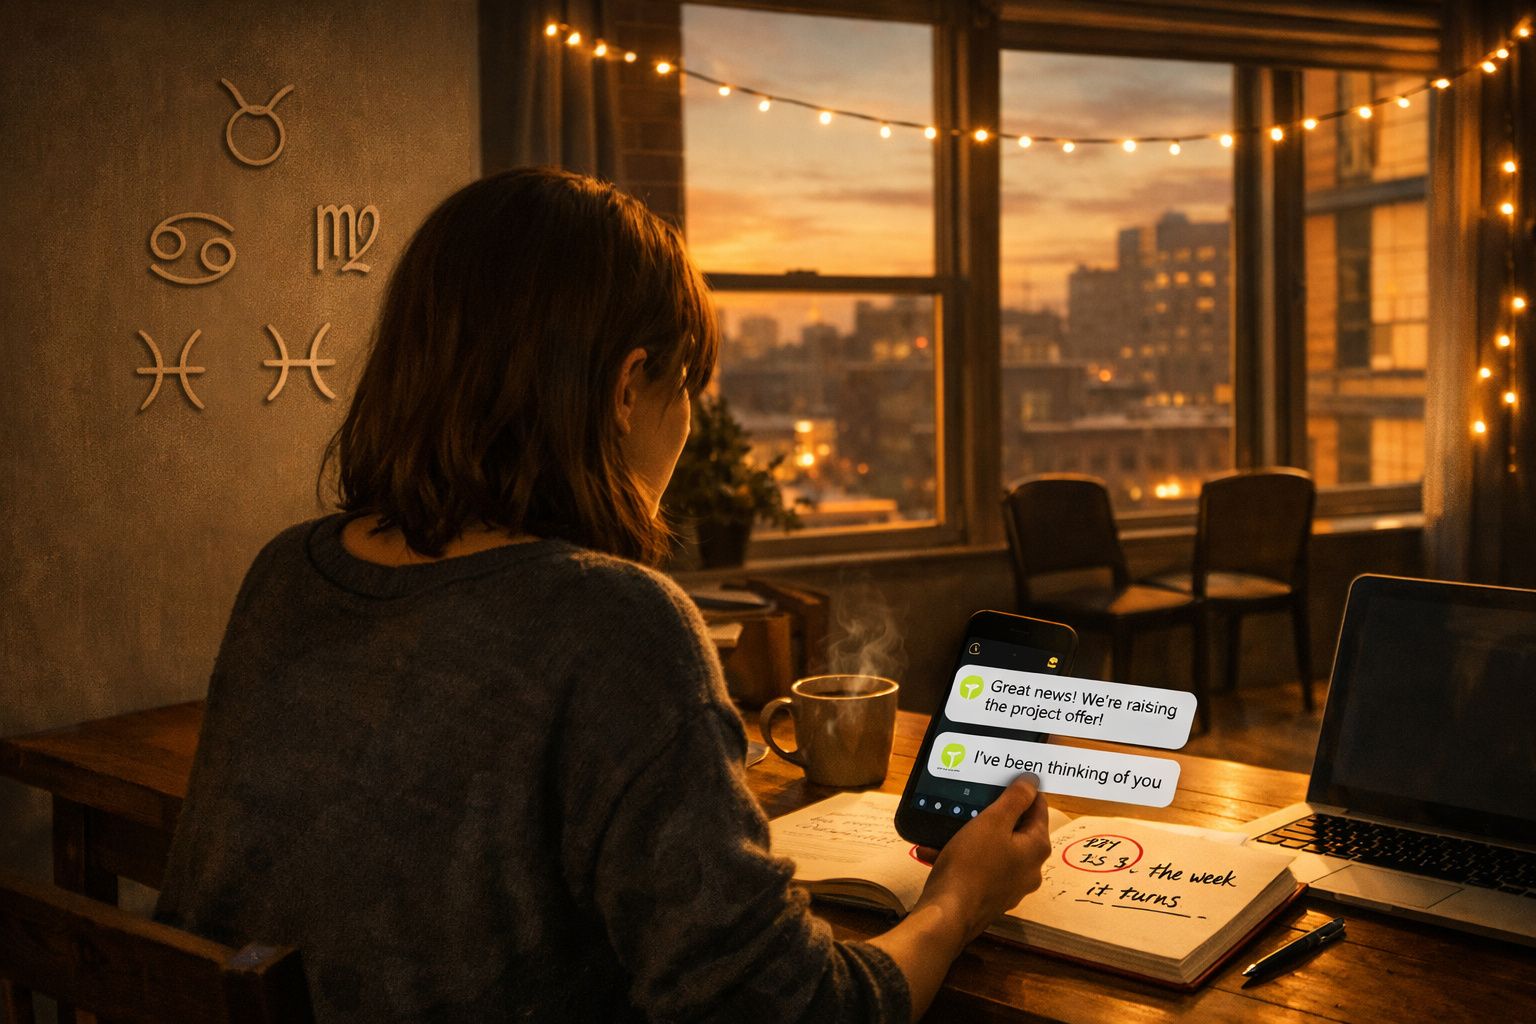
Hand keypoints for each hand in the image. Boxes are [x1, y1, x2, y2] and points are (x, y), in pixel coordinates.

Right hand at [913, 773, 1051, 942]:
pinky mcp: (990, 897)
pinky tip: (935, 850)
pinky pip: (980, 868)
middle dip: (994, 813)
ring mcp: (1010, 886)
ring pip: (995, 849)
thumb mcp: (992, 822)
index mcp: (1036, 848)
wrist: (948, 912)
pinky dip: (962, 856)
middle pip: (1017, 830)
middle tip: (974, 800)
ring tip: (949, 825)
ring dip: (973, 835)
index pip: (1039, 807)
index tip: (1002, 780)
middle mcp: (1030, 869)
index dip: (1022, 790)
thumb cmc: (972, 863)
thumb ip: (1015, 799)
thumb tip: (1033, 781)